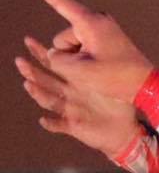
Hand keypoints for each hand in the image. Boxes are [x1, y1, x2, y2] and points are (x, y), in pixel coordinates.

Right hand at [16, 36, 139, 155]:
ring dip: (38, 94)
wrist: (125, 132)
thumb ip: (93, 67)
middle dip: (31, 71)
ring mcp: (70, 111)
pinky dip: (52, 124)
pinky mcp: (75, 127)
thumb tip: (77, 49)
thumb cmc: (120, 104)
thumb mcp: (108, 81)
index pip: (54, 64)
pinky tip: (44, 120)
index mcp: (76, 80)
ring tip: (28, 85)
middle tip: (19, 61)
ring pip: (49, 101)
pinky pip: (60, 126)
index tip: (27, 40)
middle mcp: (69, 95)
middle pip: (46, 81)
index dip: (40, 53)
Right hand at [23, 0, 152, 104]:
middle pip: (63, 39)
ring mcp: (102, 29)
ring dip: (78, 61)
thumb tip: (54, 54)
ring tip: (100, 72)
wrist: (147, 86)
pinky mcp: (107, 39)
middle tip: (93, 71)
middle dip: (69, 56)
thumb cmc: (117, 78)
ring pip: (72, 46)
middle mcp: (96, 20)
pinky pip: (84, 49)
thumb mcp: (82, 72)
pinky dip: (87, 61)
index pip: (60, 2)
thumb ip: (59, 61)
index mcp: (90, 22)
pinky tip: (103, 70)